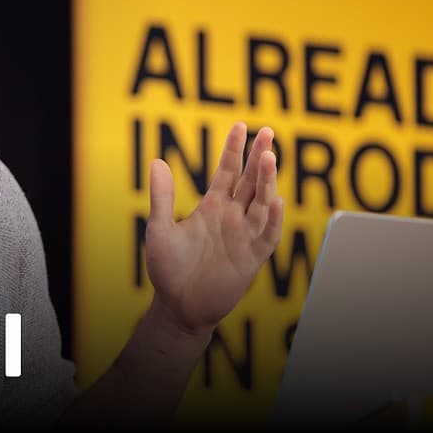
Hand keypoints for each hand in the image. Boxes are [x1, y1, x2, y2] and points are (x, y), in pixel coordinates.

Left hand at [145, 123, 283, 335]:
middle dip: (259, 158)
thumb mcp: (159, 229)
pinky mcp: (251, 259)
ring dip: (266, 182)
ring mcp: (244, 236)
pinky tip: (275, 201)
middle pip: (250, 181)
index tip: (242, 125)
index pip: (227, 171)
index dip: (234, 149)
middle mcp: (232, 217)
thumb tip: (157, 160)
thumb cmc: (168, 269)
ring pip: (261, 204)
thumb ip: (162, 197)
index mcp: (212, 207)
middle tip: (268, 132)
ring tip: (268, 157)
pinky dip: (273, 220)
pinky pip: (266, 236)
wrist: (178, 307)